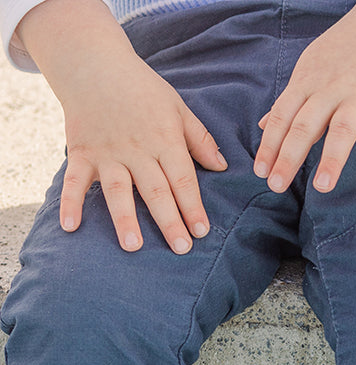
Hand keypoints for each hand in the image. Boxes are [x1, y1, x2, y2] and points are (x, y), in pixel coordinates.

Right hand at [19, 0, 225, 252]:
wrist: (92, 61)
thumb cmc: (142, 89)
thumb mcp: (178, 108)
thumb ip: (200, 139)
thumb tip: (222, 167)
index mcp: (164, 139)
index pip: (182, 179)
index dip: (193, 206)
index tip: (202, 231)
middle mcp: (137, 149)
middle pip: (155, 190)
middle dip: (169, 220)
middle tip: (181, 249)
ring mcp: (107, 152)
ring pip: (118, 189)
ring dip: (125, 218)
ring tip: (133, 246)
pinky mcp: (81, 151)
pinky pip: (74, 180)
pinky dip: (70, 203)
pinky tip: (70, 227)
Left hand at [254, 0, 355, 193]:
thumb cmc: (346, 51)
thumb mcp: (310, 70)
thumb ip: (290, 101)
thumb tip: (263, 125)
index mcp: (307, 83)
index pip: (282, 117)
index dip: (269, 145)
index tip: (260, 172)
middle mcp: (330, 89)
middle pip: (305, 125)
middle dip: (289, 157)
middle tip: (277, 186)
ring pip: (342, 129)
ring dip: (332, 159)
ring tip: (322, 187)